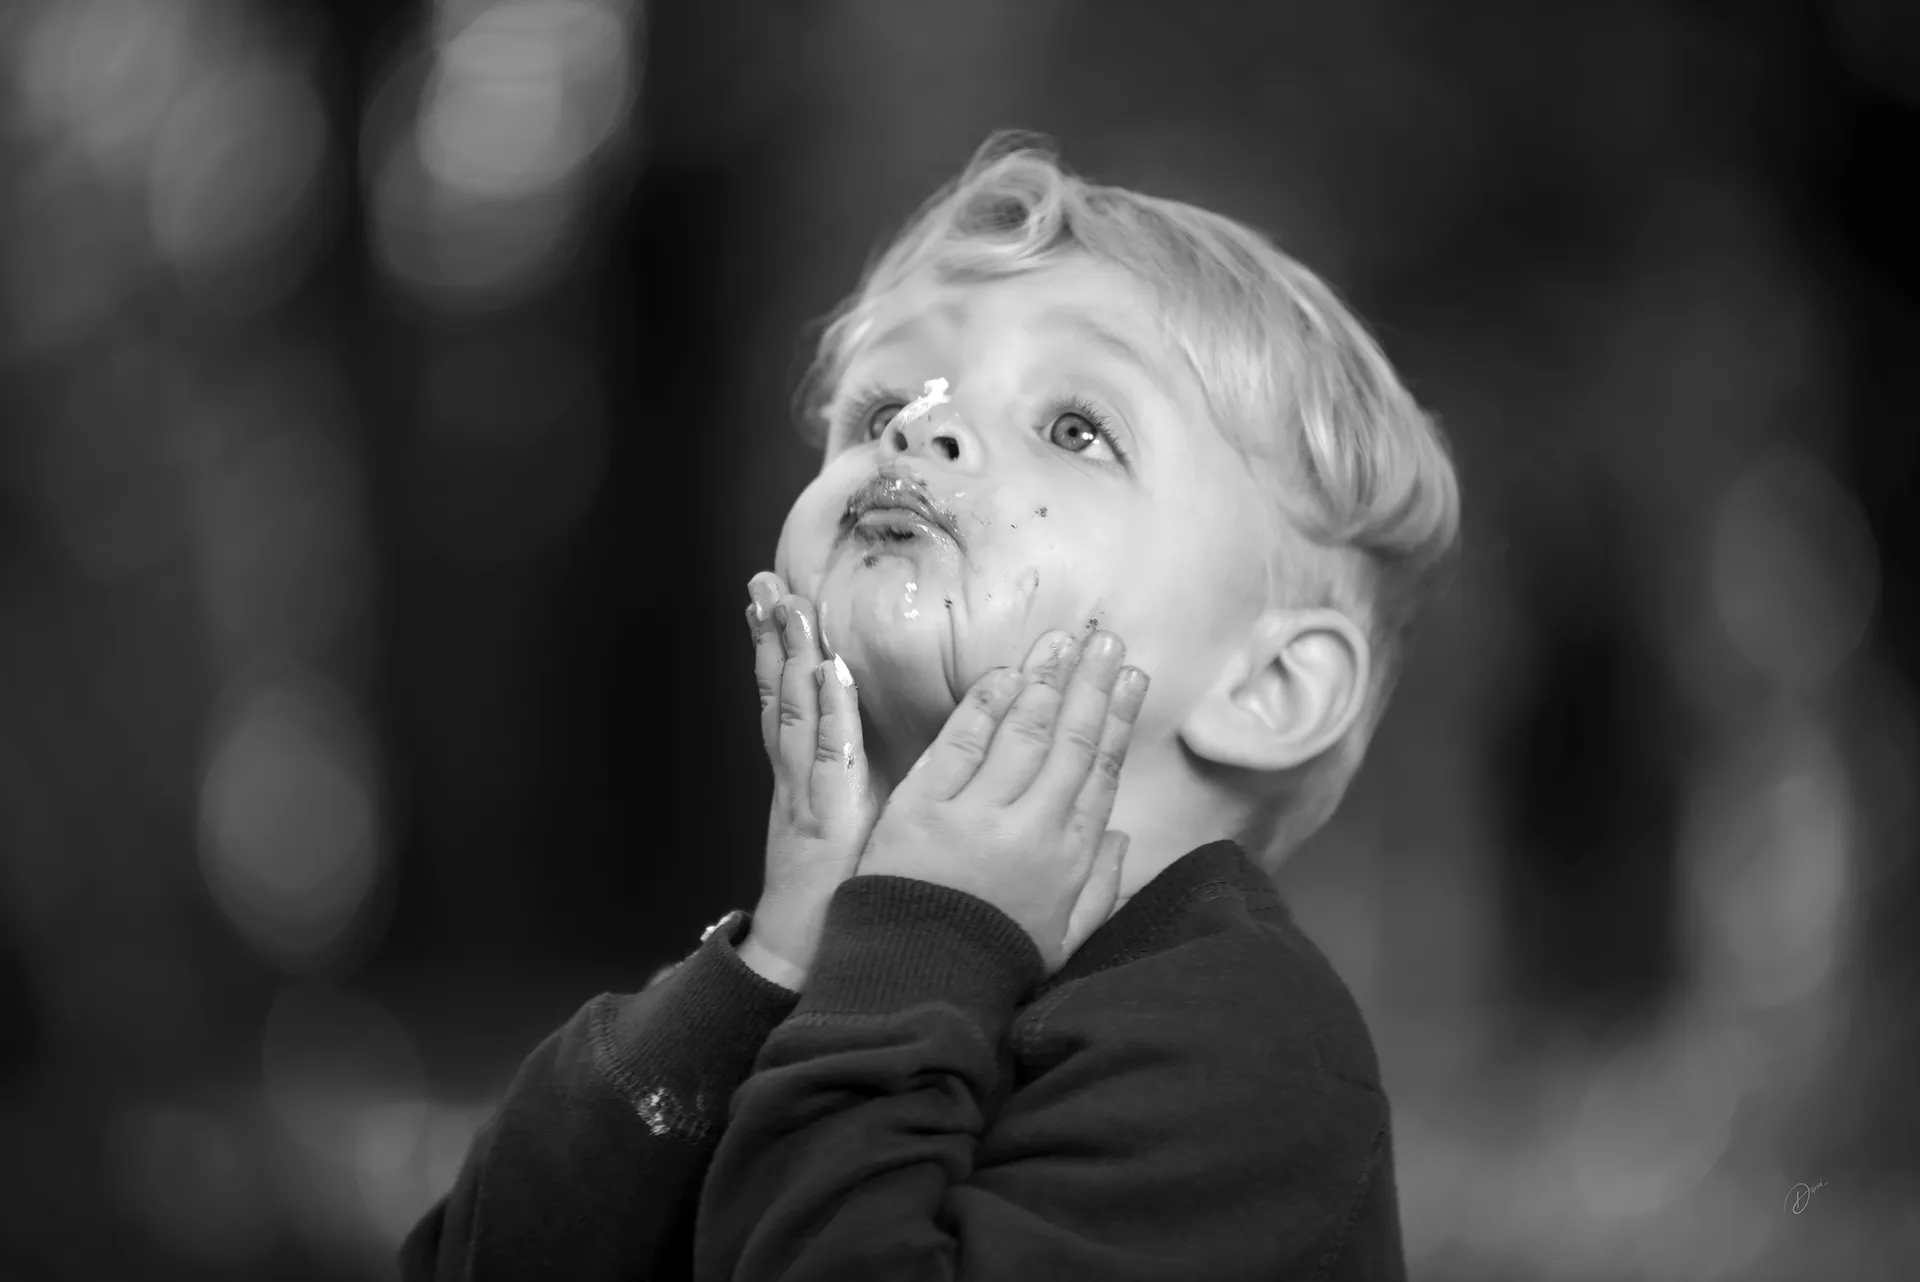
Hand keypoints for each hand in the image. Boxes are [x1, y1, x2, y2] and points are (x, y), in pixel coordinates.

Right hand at [743, 572, 877, 989]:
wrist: (809, 962)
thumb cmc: (845, 901)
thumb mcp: (856, 831)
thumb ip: (861, 791)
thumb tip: (891, 753)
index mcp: (807, 780)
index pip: (792, 703)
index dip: (785, 652)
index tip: (782, 600)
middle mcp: (798, 779)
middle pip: (780, 694)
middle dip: (772, 638)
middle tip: (765, 581)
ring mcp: (805, 795)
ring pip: (793, 712)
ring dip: (788, 657)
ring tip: (786, 604)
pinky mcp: (824, 818)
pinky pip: (824, 758)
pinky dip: (825, 714)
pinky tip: (826, 675)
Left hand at [856, 629, 1148, 974]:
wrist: (915, 986)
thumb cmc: (989, 963)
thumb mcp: (1063, 939)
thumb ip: (1100, 889)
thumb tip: (1123, 835)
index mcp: (1068, 858)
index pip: (1100, 772)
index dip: (1118, 720)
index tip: (1131, 678)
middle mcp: (1031, 828)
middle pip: (1070, 741)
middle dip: (1092, 684)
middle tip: (1107, 638)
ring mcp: (976, 814)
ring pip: (1023, 732)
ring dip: (1047, 680)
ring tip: (1064, 640)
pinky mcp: (922, 807)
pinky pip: (960, 743)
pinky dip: (985, 705)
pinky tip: (1007, 673)